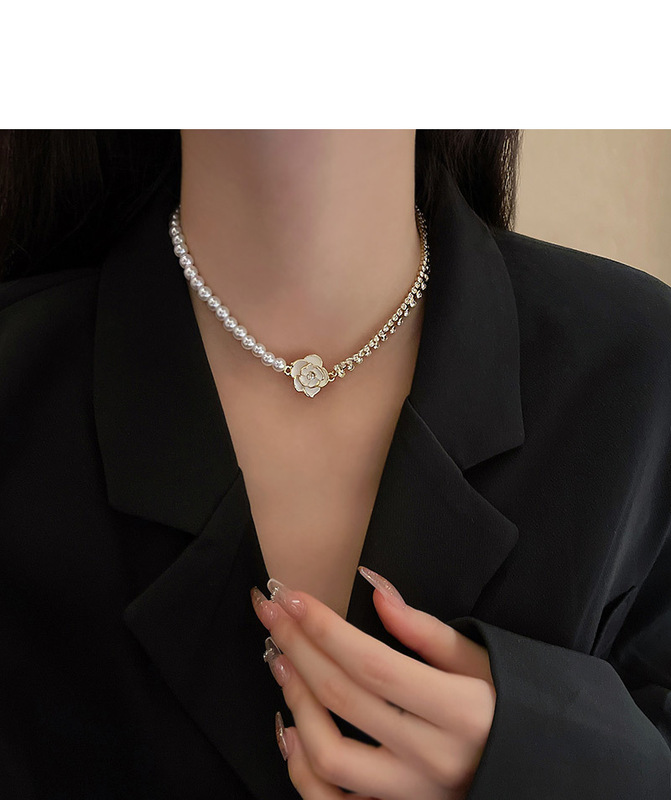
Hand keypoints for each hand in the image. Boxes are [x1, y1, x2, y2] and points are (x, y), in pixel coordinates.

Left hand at [250, 566, 495, 799]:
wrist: (529, 766)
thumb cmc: (506, 705)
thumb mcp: (479, 659)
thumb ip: (424, 629)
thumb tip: (374, 590)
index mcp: (459, 711)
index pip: (372, 663)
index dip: (324, 627)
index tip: (292, 597)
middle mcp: (433, 758)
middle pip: (343, 697)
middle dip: (298, 646)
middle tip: (272, 614)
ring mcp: (412, 795)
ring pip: (330, 754)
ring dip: (295, 701)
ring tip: (281, 661)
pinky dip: (300, 770)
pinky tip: (289, 730)